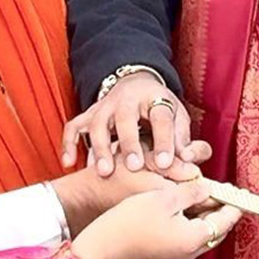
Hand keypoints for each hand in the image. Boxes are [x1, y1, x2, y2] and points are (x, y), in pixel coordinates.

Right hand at [61, 73, 200, 176]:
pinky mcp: (90, 113)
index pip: (161, 117)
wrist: (136, 85)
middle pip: (124, 118)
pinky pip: (74, 126)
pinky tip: (69, 163)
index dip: (164, 140)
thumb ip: (183, 139)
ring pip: (97, 123)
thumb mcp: (178, 117)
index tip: (165, 164)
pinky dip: (69, 143)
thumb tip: (188, 159)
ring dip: (99, 148)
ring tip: (104, 172)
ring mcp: (105, 105)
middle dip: (128, 143)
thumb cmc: (160, 108)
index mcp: (154, 97)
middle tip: (133, 167)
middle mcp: (127, 99)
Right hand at [71, 179, 240, 258]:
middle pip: (214, 228)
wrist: (99, 248)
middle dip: (219, 208)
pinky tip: (179, 206)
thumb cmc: (129, 222)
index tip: (241, 192)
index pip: (225, 220)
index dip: (234, 204)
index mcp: (194, 239)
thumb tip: (209, 188)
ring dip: (202, 214)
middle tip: (221, 189)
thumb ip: (192, 191)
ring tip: (200, 193)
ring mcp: (176, 258)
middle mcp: (190, 253)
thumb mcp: (164, 197)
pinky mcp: (164, 257)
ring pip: (200, 233)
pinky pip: (185, 238)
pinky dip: (188, 222)